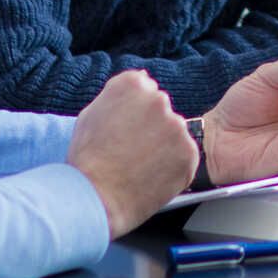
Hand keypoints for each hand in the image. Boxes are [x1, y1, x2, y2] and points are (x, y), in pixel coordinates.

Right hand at [68, 69, 195, 234]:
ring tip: (141, 166)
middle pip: (161, 110)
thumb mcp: (92, 114)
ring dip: (164, 147)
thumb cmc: (88, 160)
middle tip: (133, 151)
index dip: (135, 114)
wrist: (96, 197)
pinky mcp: (189, 152)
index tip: (128, 130)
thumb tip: (142, 80)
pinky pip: (185, 157)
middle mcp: (158, 99)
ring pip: (175, 133)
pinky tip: (153, 176)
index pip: (145, 89)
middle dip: (152, 128)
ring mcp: (176, 126)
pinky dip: (174, 167)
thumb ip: (118, 94)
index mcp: (133, 85)